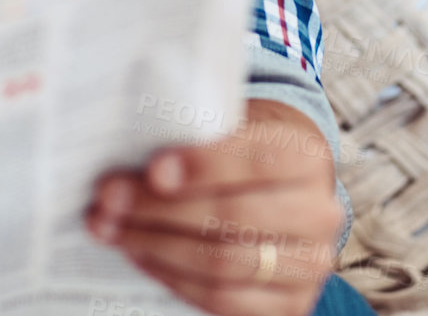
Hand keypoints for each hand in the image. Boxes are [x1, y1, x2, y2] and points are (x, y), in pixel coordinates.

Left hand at [87, 99, 343, 315]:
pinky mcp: (291, 303)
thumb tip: (132, 154)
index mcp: (308, 156)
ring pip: (223, 262)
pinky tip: (142, 257)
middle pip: (233, 216)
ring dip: (156, 247)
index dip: (204, 166)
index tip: (153, 170)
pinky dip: (174, 280)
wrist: (287, 191)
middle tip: (108, 200)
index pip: (258, 159)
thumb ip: (198, 134)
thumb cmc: (246, 154)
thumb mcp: (235, 128)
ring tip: (112, 230)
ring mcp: (309, 264)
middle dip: (160, 210)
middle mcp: (319, 212)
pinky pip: (223, 300)